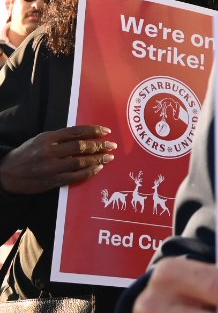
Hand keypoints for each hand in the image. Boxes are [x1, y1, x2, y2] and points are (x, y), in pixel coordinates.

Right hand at [0, 125, 115, 193]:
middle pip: (80, 147)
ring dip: (97, 159)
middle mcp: (50, 152)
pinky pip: (74, 177)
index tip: (106, 131)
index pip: (76, 132)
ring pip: (79, 162)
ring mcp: (51, 168)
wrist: (8, 173)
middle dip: (99, 146)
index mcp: (48, 138)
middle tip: (112, 145)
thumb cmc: (28, 153)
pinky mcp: (51, 181)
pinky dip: (88, 172)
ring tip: (109, 157)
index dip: (93, 131)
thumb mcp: (41, 139)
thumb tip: (85, 135)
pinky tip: (97, 168)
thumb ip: (60, 137)